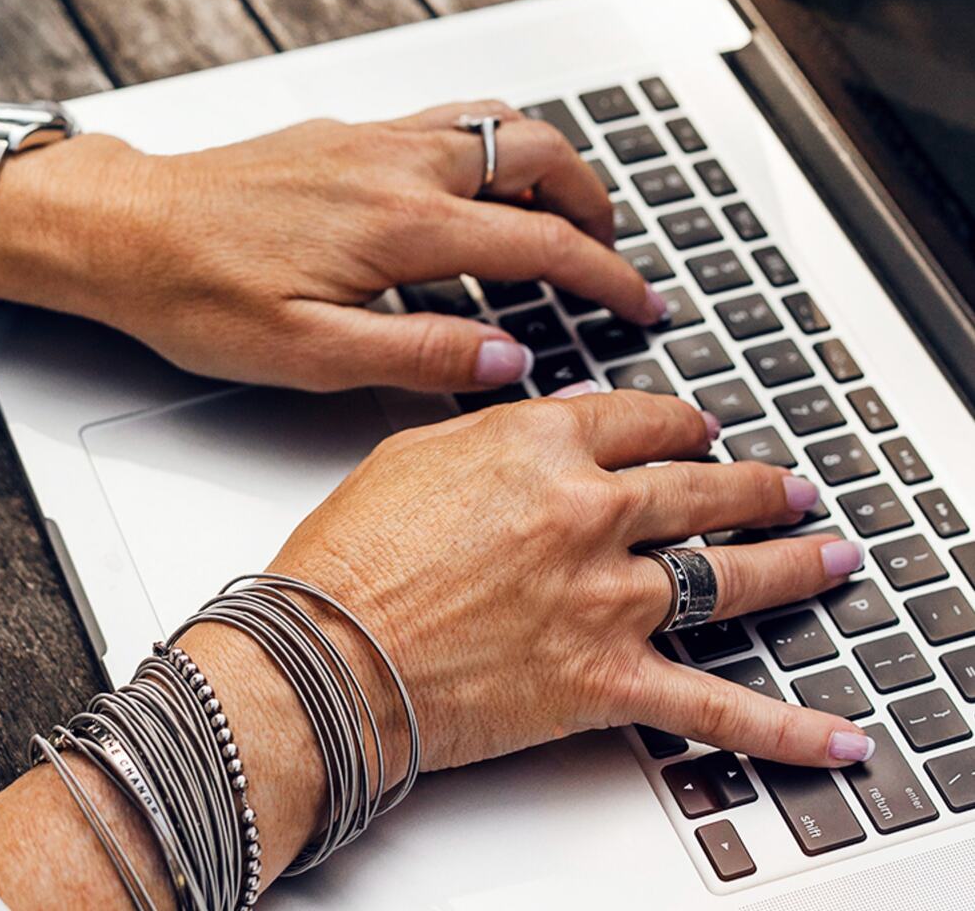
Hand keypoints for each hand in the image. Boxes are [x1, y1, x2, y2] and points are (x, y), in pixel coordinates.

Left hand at [0, 102, 665, 392]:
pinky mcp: (344, 133)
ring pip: (497, 123)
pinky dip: (494, 145)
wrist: (123, 230)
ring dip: (548, 163)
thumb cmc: (197, 292)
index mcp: (400, 224)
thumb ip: (419, 355)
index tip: (640, 302)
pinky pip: (447, 118)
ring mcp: (371, 138)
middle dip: (595, 201)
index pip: (541, 242)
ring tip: (563, 212)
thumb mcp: (310, 354)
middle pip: (538, 155)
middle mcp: (396, 164)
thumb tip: (507, 360)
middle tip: (611, 252)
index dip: (605, 277)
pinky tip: (478, 186)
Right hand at [268, 389, 873, 770]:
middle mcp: (588, 512)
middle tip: (784, 489)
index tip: (697, 430)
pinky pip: (714, 707)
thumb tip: (544, 425)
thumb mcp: (411, 455)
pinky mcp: (606, 679)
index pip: (640, 420)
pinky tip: (830, 734)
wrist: (323, 655)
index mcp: (539, 446)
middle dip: (755, 486)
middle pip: (702, 487)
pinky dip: (783, 728)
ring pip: (730, 575)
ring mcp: (606, 597)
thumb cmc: (349, 559)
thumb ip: (492, 434)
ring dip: (792, 565)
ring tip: (827, 556)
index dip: (679, 424)